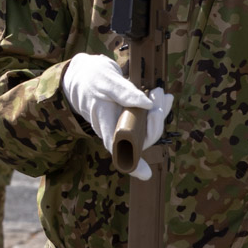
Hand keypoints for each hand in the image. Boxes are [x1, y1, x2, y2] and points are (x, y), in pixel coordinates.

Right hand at [61, 52, 173, 180]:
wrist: (83, 73)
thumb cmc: (90, 78)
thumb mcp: (106, 81)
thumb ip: (124, 92)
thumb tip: (147, 105)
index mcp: (103, 121)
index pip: (117, 147)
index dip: (131, 162)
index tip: (146, 174)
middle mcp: (113, 127)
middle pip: (139, 138)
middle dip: (155, 122)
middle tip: (159, 96)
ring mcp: (121, 123)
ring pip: (145, 128)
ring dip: (158, 112)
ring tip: (161, 93)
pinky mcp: (128, 116)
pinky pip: (146, 118)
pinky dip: (157, 107)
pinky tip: (164, 96)